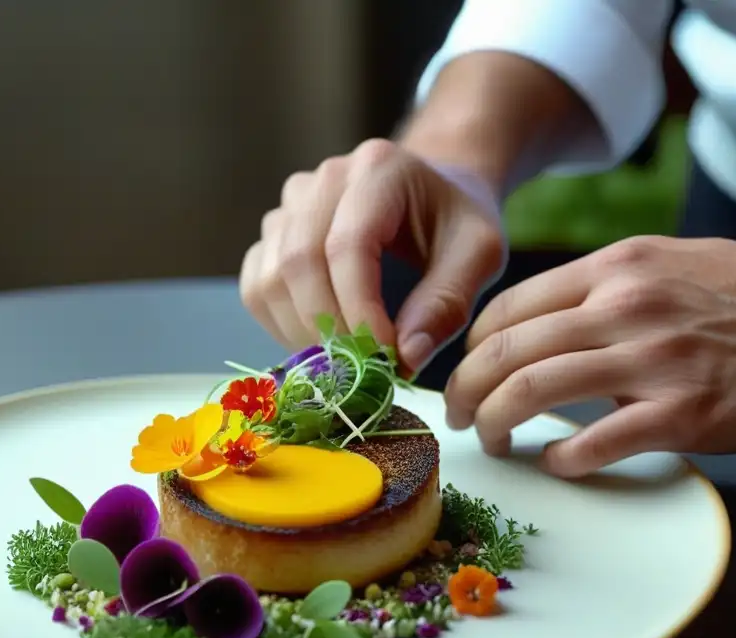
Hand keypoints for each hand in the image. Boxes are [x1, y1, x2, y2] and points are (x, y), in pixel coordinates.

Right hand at [239, 138, 504, 372]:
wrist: (431, 195)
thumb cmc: (455, 222)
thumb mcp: (479, 254)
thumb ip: (448, 302)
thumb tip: (405, 357)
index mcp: (378, 169)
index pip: (347, 246)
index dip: (359, 311)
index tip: (386, 358)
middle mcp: (324, 179)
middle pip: (299, 261)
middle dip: (329, 328)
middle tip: (363, 370)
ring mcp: (291, 205)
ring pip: (270, 278)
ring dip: (302, 333)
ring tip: (345, 362)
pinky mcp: (273, 234)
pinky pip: (256, 286)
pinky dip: (280, 326)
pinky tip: (320, 344)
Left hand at [444, 236, 735, 476]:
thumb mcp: (664, 265)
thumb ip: (598, 290)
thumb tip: (540, 329)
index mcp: (614, 268)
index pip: (508, 309)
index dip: (471, 348)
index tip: (465, 372)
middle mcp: (624, 307)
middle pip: (506, 352)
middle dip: (464, 391)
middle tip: (458, 416)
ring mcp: (652, 360)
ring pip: (533, 392)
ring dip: (496, 424)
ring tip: (493, 443)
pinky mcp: (682, 413)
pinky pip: (594, 443)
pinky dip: (561, 459)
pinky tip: (557, 463)